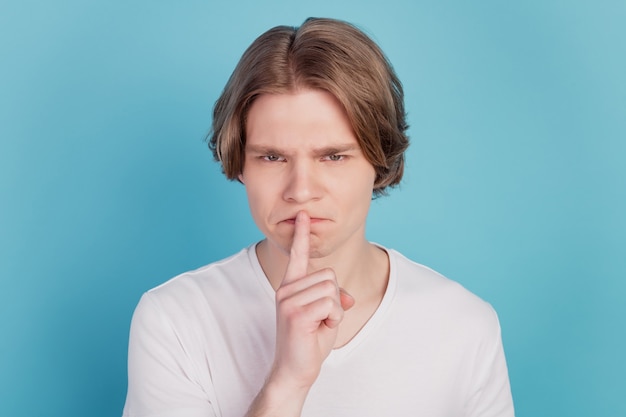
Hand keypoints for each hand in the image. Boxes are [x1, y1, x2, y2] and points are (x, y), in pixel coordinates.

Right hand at [271, 211, 353, 389]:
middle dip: (335, 299)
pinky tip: (318, 330)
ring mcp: (288, 300)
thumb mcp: (326, 315)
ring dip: (334, 310)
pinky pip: (331, 303)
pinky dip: (333, 318)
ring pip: (332, 289)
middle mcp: (286, 289)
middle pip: (329, 275)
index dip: (301, 235)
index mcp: (291, 287)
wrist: (294, 371)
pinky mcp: (296, 313)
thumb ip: (334, 299)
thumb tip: (347, 297)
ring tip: (318, 325)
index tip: (303, 215)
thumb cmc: (309, 343)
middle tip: (321, 319)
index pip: (297, 256)